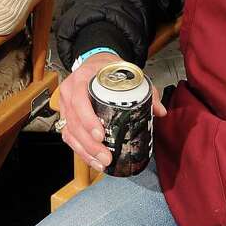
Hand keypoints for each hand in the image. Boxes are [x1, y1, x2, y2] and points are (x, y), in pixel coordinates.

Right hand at [56, 53, 166, 170]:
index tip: (100, 135)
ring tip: (102, 162)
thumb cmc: (107, 68)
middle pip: (73, 122)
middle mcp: (69, 92)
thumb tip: (160, 111)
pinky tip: (93, 160)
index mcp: (82, 79)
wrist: (94, 63)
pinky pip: (69, 136)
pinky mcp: (66, 116)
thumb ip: (145, 90)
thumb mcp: (126, 73)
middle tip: (106, 156)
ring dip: (85, 151)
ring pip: (69, 132)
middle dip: (89, 144)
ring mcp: (65, 105)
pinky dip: (80, 150)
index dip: (87, 119)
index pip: (79, 100)